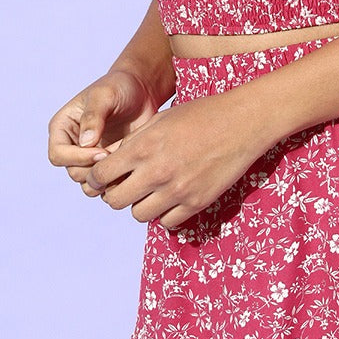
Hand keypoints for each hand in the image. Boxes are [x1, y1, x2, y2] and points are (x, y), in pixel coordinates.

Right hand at [48, 67, 164, 187]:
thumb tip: (85, 143)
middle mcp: (71, 145)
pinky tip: (131, 166)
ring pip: (88, 184)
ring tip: (124, 161)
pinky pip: (105, 184)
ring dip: (107, 179)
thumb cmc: (119, 87)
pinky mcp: (106, 165)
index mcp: (62, 127)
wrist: (141, 91)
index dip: (77, 158)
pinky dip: (117, 181)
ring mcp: (88, 157)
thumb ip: (93, 116)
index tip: (103, 152)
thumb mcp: (104, 95)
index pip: (57, 155)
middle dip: (95, 169)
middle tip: (118, 156)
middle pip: (73, 173)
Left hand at [81, 90, 269, 230]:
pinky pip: (167, 223)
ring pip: (139, 215)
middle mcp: (156, 172)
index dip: (96, 178)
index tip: (101, 176)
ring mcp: (177, 191)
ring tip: (150, 191)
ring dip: (140, 204)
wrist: (241, 122)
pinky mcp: (197, 203)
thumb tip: (109, 162)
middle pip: (115, 200)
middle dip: (114, 193)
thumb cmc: (200, 115)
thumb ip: (133, 143)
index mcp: (143, 147)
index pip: (101, 175)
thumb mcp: (160, 120)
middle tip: (124, 185)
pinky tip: (170, 198)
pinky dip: (164, 214)